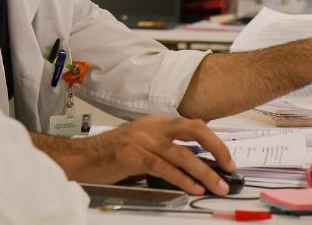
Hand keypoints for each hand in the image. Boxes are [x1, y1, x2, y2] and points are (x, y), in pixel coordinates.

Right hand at [38, 115, 233, 194]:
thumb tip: (193, 168)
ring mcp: (142, 139)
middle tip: (229, 167)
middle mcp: (151, 127)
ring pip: (182, 154)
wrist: (81, 158)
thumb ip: (164, 152)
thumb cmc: (110, 156)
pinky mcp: (132, 155)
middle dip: (216, 147)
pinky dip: (182, 179)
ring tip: (217, 186)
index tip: (226, 158)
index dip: (213, 141)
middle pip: (193, 129)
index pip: (192, 126)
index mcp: (155, 123)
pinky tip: (193, 188)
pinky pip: (163, 168)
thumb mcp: (141, 146)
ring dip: (204, 172)